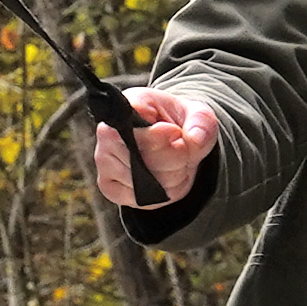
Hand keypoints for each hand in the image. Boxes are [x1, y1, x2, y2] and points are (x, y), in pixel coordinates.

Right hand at [71, 85, 213, 209]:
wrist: (173, 141)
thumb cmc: (180, 124)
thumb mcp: (199, 115)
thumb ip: (202, 124)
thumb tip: (194, 139)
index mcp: (128, 105)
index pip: (135, 130)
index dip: (160, 137)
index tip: (176, 132)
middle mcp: (107, 133)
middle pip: (143, 161)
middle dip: (174, 159)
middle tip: (180, 147)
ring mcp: (105, 162)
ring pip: (146, 183)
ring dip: (172, 177)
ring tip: (174, 162)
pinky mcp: (109, 187)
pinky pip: (141, 199)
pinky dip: (162, 194)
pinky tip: (164, 177)